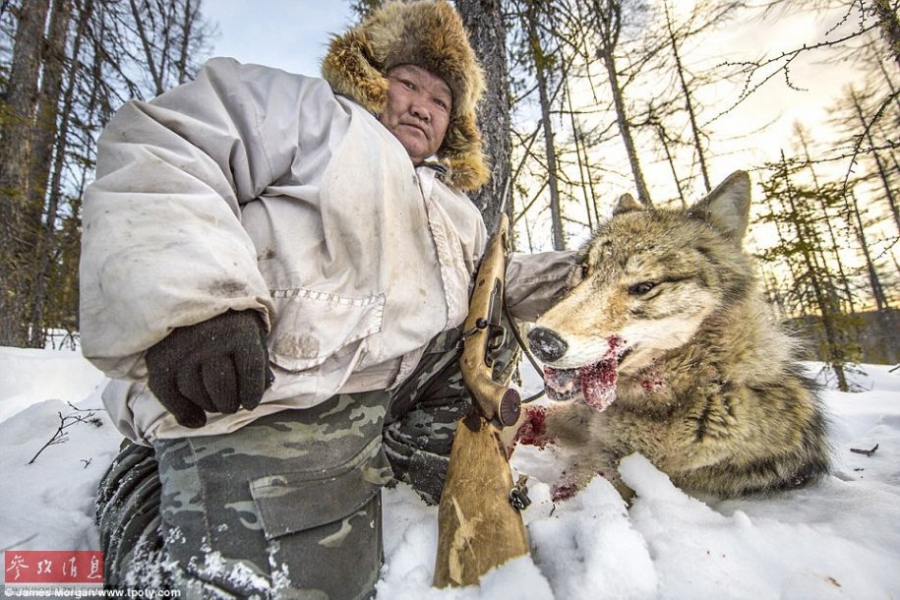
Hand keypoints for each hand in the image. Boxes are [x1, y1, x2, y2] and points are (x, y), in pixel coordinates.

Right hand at [145, 310, 272, 427]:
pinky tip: (197, 419)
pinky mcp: (160, 360)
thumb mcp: (250, 329)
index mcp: (239, 332)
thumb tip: (264, 389)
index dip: (252, 395)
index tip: (250, 402)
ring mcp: (183, 351)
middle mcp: (210, 342)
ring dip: (209, 405)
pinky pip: (170, 396)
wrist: (186, 291)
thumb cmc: (225, 317)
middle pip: (223, 391)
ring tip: (215, 401)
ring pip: (198, 396)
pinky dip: (183, 413)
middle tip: (230, 401)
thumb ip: (258, 358)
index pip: (251, 376)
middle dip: (230, 402)